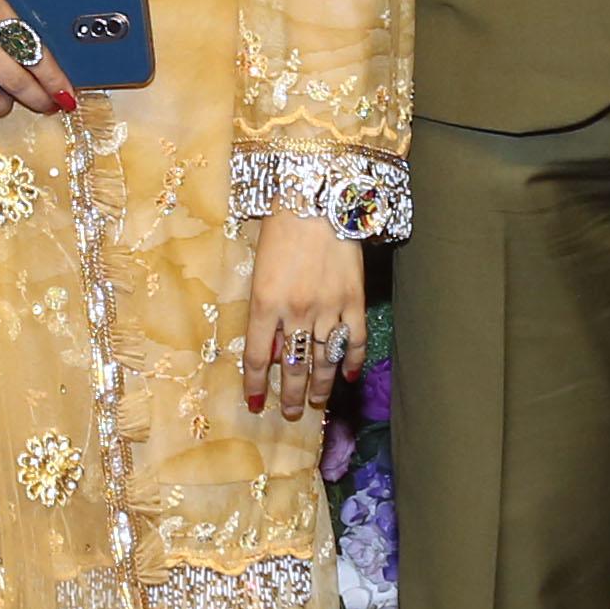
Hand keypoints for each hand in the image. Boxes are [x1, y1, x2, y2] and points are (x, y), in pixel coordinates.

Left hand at [239, 210, 366, 422]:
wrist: (317, 195)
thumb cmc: (280, 225)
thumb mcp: (258, 267)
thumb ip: (261, 309)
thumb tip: (269, 350)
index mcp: (264, 302)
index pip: (257, 357)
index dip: (255, 384)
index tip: (255, 403)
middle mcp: (296, 311)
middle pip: (291, 367)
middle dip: (289, 395)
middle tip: (290, 413)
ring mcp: (328, 308)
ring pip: (323, 360)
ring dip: (319, 386)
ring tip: (315, 402)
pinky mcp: (354, 299)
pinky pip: (354, 340)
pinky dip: (353, 361)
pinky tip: (349, 375)